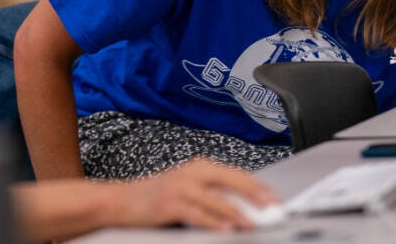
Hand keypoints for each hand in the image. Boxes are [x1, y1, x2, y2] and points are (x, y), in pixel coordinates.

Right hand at [110, 158, 278, 230]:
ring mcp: (181, 187)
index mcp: (201, 167)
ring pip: (216, 199)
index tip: (274, 199)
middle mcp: (193, 172)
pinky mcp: (171, 203)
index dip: (257, 186)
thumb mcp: (188, 189)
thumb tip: (246, 207)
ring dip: (237, 212)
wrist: (121, 201)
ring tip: (252, 222)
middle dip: (254, 194)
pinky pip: (198, 213)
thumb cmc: (157, 197)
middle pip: (231, 180)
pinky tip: (226, 228)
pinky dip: (213, 221)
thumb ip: (213, 194)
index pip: (237, 174)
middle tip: (271, 207)